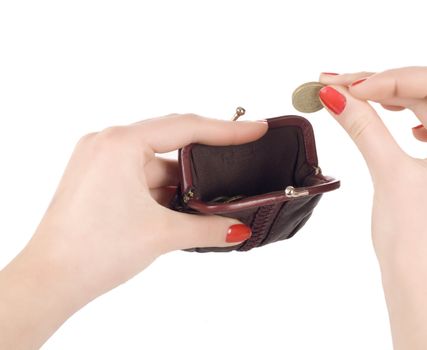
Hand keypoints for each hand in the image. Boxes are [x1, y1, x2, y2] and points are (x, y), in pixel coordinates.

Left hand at [0, 114, 267, 349]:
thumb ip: (207, 227)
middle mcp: (107, 144)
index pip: (186, 128)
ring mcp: (101, 161)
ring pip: (158, 164)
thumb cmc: (89, 251)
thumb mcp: (161, 234)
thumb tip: (238, 229)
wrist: (50, 281)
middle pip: (172, 143)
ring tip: (210, 202)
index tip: (254, 130)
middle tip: (239, 162)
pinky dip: (164, 190)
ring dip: (183, 183)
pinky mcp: (99, 179)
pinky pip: (142, 176)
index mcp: (120, 144)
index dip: (227, 129)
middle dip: (206, 160)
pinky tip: (183, 207)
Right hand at [319, 66, 426, 348]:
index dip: (390, 78)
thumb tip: (336, 95)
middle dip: (388, 83)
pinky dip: (409, 116)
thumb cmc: (417, 242)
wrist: (423, 288)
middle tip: (341, 85)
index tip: (348, 87)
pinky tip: (395, 121)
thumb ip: (363, 127)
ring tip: (358, 96)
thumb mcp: (388, 174)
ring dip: (397, 97)